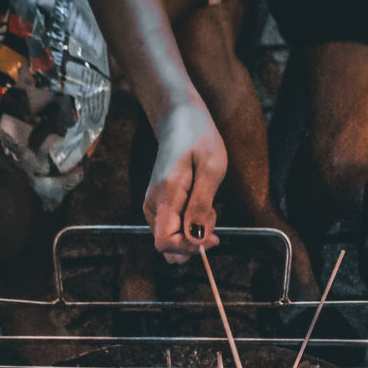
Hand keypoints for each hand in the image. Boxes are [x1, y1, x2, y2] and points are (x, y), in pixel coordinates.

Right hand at [144, 102, 226, 263]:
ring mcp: (152, 207)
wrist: (180, 119)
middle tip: (211, 212)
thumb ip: (201, 206)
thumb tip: (196, 239)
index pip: (165, 243)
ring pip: (173, 240)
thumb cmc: (199, 139)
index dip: (190, 248)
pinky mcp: (157, 207)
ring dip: (194, 232)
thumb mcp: (211, 169)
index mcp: (165, 196)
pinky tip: (199, 204)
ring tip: (206, 202)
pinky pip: (173, 230)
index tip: (215, 237)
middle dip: (195, 240)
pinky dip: (190, 225)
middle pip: (169, 247)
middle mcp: (152, 206)